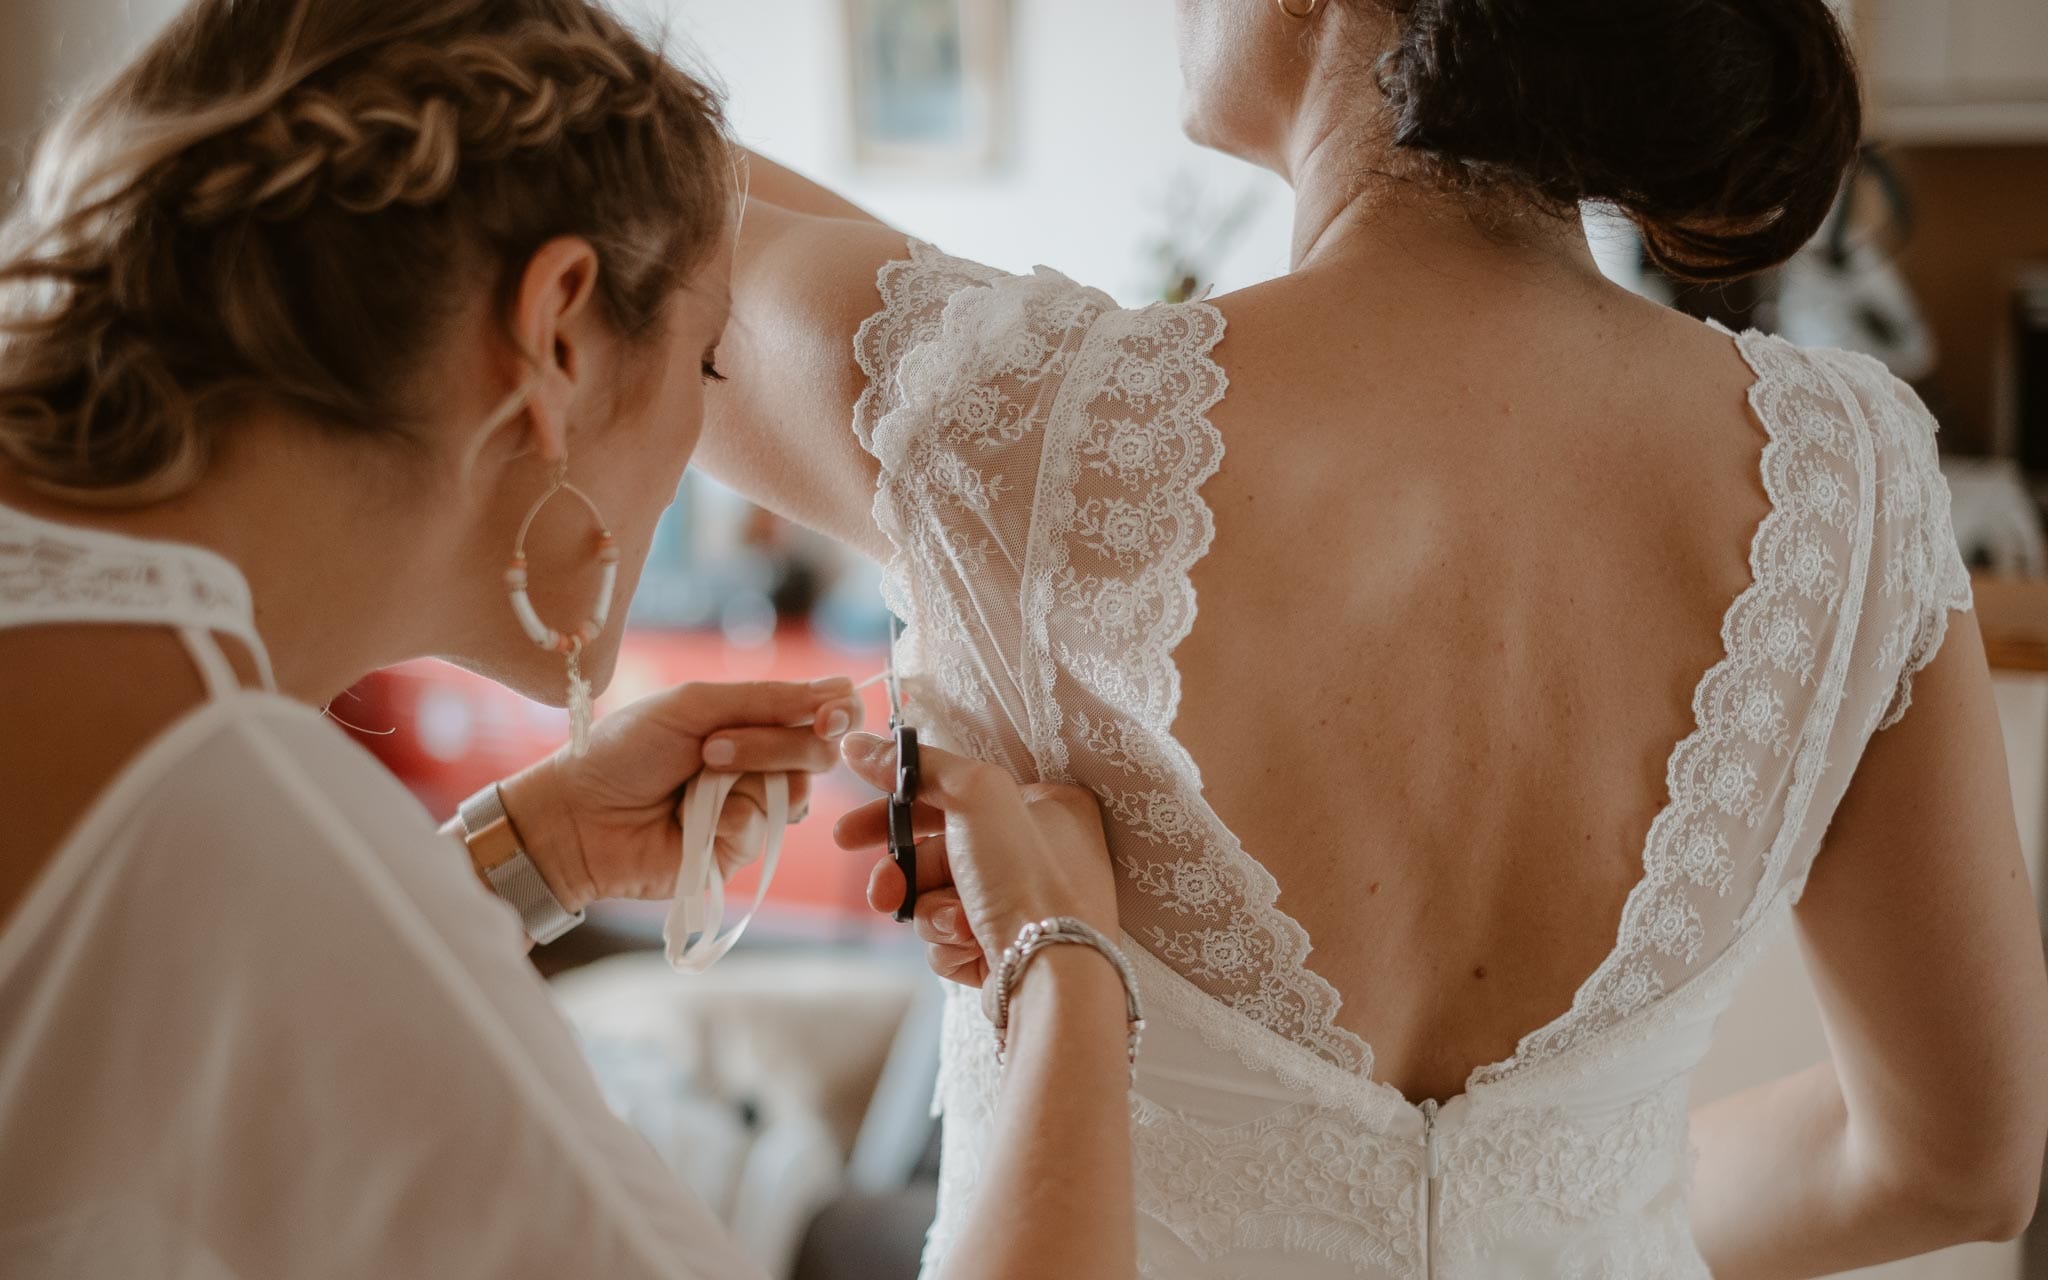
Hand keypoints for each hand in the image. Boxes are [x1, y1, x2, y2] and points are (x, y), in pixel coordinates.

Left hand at [498, 678, 863, 910]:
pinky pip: (765, 831)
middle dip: (773, 744)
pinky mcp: (739, 851)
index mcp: (752, 720)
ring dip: (750, 776)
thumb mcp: (694, 706)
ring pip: (797, 792)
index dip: (837, 712)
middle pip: (816, 752)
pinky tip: (694, 820)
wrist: (577, 815)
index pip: (821, 713)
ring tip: (697, 776)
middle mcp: (761, 763)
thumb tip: (841, 688)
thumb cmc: (625, 751)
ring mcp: (752, 808)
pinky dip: (734, 820)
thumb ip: (767, 699)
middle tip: (713, 748)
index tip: (831, 712)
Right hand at [834, 732, 1116, 990]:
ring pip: (940, 898)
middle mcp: (1041, 851)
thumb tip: (856, 744)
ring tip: (956, 924)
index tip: (850, 832)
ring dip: (935, 912)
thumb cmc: (1025, 875)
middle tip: (879, 894)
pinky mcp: (1006, 949)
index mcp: (1046, 803)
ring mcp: (1023, 904)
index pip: (954, 795)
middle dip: (906, 876)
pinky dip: (951, 943)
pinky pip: (952, 938)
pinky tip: (971, 947)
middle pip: (939, 851)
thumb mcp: (974, 796)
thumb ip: (916, 766)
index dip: (896, 810)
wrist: (1050, 973)